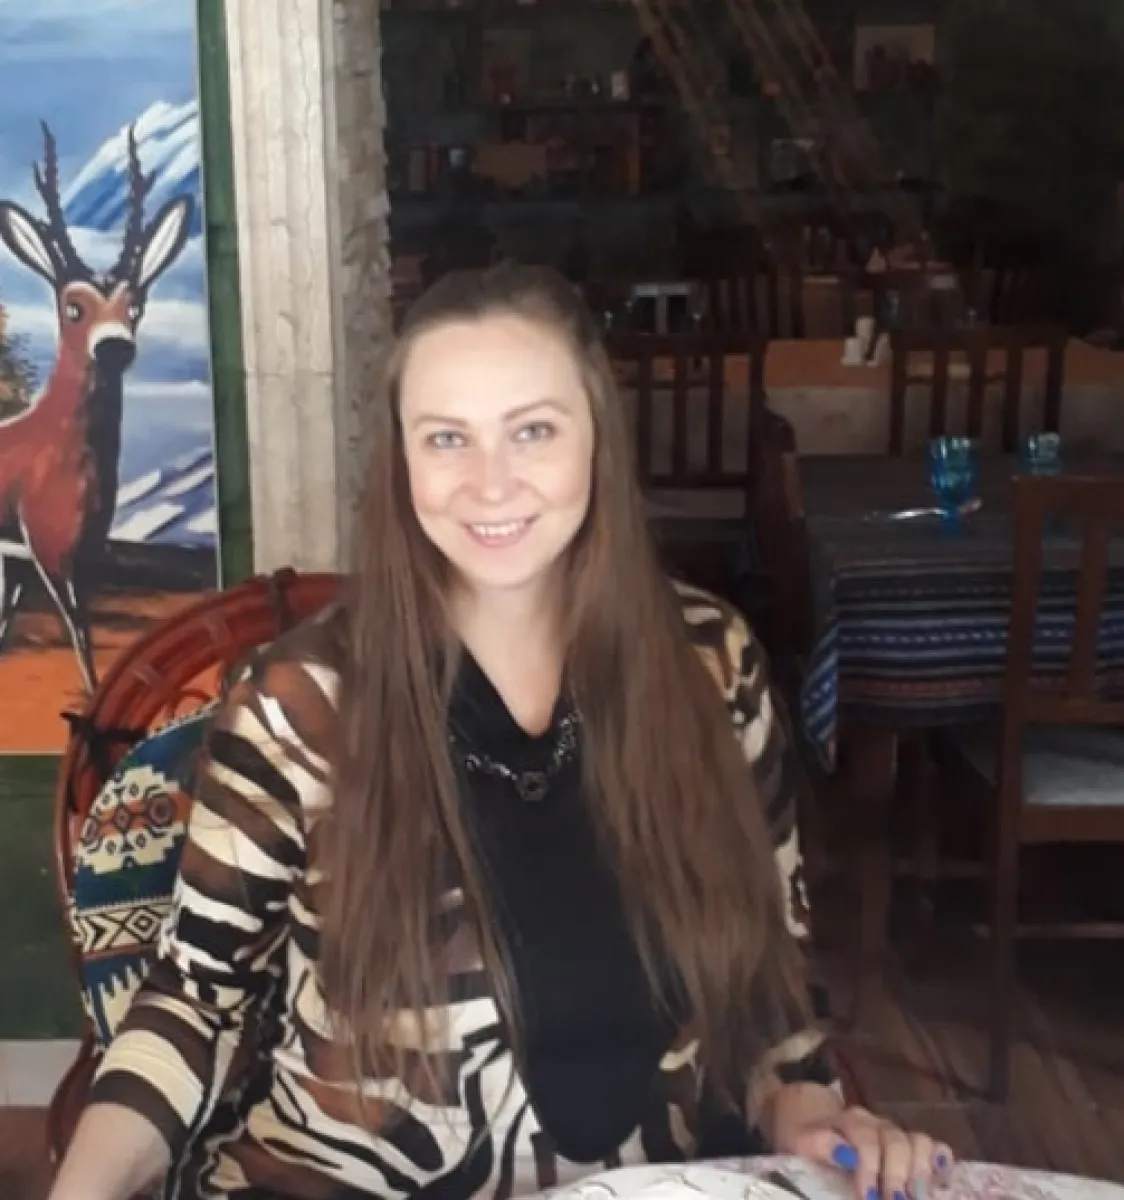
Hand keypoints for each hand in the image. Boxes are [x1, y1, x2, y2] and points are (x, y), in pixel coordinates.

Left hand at [780, 1104, 953, 1198]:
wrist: (806, 1114)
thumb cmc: (802, 1134)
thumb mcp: (797, 1139)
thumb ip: (818, 1143)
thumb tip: (846, 1155)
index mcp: (850, 1121)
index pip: (865, 1140)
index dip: (870, 1169)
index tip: (869, 1198)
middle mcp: (876, 1123)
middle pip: (897, 1141)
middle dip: (898, 1176)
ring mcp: (894, 1132)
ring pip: (918, 1141)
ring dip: (921, 1173)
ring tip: (919, 1197)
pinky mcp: (907, 1144)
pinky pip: (931, 1146)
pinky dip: (940, 1160)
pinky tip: (943, 1179)